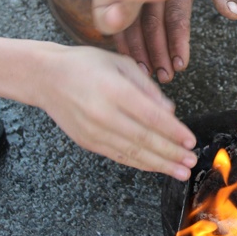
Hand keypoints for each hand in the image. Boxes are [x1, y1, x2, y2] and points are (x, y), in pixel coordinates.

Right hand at [0, 34, 196, 180]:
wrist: (45, 78)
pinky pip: (119, 156)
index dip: (173, 132)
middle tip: (191, 162)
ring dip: (160, 165)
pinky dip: (140, 163)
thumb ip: (147, 87)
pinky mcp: (88, 142)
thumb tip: (170, 112)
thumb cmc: (86, 65)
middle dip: (171, 153)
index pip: (151, 116)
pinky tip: (157, 167)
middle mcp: (103, 114)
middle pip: (144, 139)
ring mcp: (94, 131)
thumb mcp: (121, 63)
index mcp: (114, 90)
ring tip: (181, 172)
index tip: (191, 141)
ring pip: (133, 153)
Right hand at [113, 0, 236, 82]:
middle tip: (165, 76)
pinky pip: (126, 19)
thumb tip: (234, 14)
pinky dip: (127, 40)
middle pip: (152, 22)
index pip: (176, 14)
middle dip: (157, 51)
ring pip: (135, 23)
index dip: (177, 40)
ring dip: (140, 50)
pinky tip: (134, 58)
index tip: (180, 63)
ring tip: (149, 72)